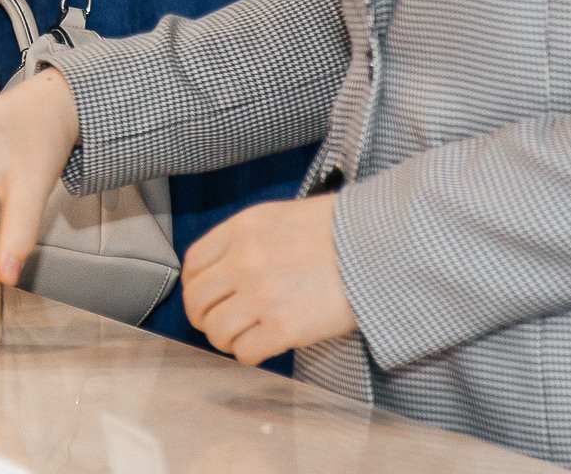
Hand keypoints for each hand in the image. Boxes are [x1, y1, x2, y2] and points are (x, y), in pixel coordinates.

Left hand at [180, 194, 358, 365]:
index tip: (205, 296)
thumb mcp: (276, 217)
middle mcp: (244, 262)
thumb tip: (220, 268)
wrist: (378, 247)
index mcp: (240, 230)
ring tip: (242, 336)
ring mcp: (262, 296)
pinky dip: (249, 354)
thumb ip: (242, 239)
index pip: (192, 264)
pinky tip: (263, 346)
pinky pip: (245, 352)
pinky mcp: (285, 328)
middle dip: (203, 316)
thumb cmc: (335, 230)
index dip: (194, 285)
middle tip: (218, 322)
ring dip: (225, 339)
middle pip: (197, 301)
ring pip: (216, 331)